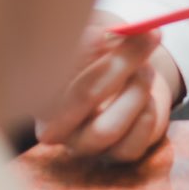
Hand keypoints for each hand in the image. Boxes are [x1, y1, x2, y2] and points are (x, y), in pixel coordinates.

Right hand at [36, 11, 180, 160]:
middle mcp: (53, 125)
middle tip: (150, 35)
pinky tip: (149, 99)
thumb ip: (95, 33)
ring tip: (146, 71)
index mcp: (39, 91)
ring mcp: (82, 144)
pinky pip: (130, 147)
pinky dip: (148, 115)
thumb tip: (105, 34)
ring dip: (137, 91)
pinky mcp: (113, 157)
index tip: (103, 33)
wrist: (131, 75)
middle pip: (83, 97)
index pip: (49, 76)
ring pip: (106, 128)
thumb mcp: (95, 33)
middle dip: (121, 63)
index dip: (78, 53)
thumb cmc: (104, 51)